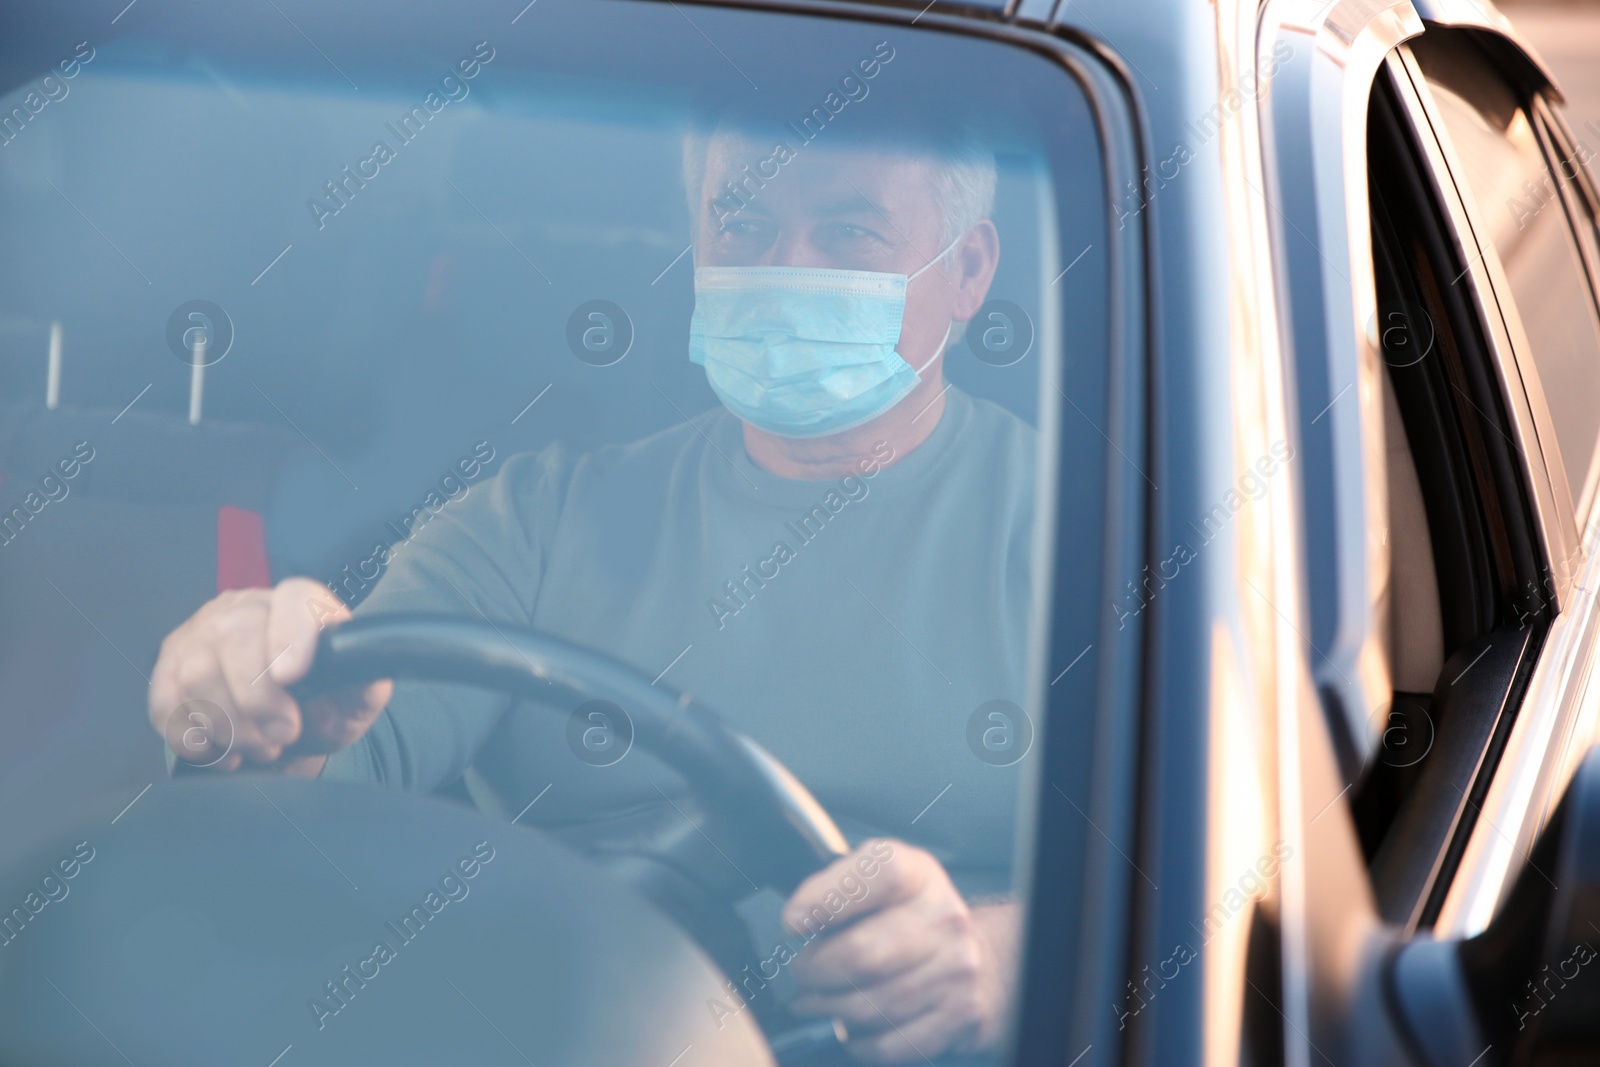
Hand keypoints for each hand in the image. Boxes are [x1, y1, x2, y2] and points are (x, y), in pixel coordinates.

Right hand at [147, 577, 391, 773]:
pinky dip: (193, 736)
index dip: (288, 633)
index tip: (292, 677)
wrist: (291, 725)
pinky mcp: (169, 666)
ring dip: (229, 725)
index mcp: (300, 603)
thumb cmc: (326, 702)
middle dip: (257, 699)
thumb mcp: (359, 695)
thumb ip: (365, 681)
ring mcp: (200, 633)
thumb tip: (355, 677)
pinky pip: (165, 702)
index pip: (293, 598)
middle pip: (233, 636)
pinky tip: (223, 749)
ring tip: (260, 746)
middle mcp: (245, 607)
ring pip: (195, 672)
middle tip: (282, 735)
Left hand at [782, 839, 1018, 1062]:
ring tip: (816, 1001)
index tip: (794, 922)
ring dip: (828, 1009)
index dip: (827, 897)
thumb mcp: (877, 883)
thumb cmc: (909, 917)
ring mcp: (956, 968)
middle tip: (801, 974)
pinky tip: (849, 1027)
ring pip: (869, 1006)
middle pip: (862, 954)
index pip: (878, 872)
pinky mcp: (960, 1015)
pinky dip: (858, 1042)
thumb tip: (797, 921)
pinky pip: (889, 1044)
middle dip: (814, 971)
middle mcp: (944, 917)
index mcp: (918, 874)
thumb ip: (838, 889)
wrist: (979, 956)